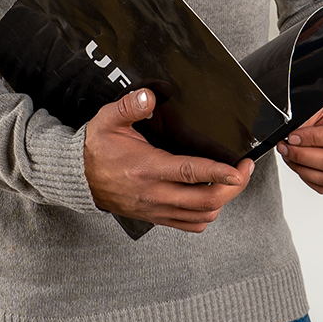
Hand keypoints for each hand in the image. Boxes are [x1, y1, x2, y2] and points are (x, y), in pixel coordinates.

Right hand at [84, 88, 254, 232]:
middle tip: (245, 170)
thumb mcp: (108, 119)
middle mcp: (155, 193)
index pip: (190, 173)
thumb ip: (130, 106)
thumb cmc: (95, 148)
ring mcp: (156, 208)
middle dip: (233, 187)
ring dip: (223, 201)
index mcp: (147, 168)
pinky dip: (207, 215)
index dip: (218, 172)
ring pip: (202, 215)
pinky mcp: (155, 216)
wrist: (77, 178)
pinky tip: (211, 198)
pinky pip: (189, 225)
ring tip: (233, 183)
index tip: (239, 168)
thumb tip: (150, 96)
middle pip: (205, 200)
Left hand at [276, 89, 322, 193]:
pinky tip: (300, 165)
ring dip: (302, 169)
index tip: (292, 136)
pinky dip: (308, 178)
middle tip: (285, 147)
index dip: (312, 139)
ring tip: (289, 156)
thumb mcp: (319, 103)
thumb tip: (291, 140)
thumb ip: (306, 121)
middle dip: (302, 156)